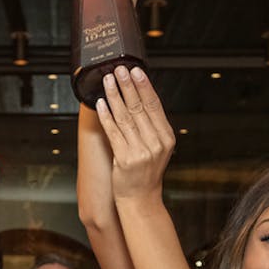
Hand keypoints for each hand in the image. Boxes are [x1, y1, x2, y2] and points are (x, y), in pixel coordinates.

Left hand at [96, 66, 175, 201]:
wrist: (140, 199)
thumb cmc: (146, 173)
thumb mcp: (158, 148)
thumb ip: (152, 127)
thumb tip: (139, 98)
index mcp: (166, 138)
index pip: (155, 106)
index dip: (144, 86)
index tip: (136, 71)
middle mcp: (156, 143)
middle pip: (140, 108)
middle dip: (128, 86)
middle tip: (119, 70)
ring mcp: (141, 151)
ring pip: (125, 117)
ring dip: (115, 96)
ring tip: (108, 81)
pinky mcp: (125, 159)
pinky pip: (113, 132)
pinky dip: (106, 116)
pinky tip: (101, 103)